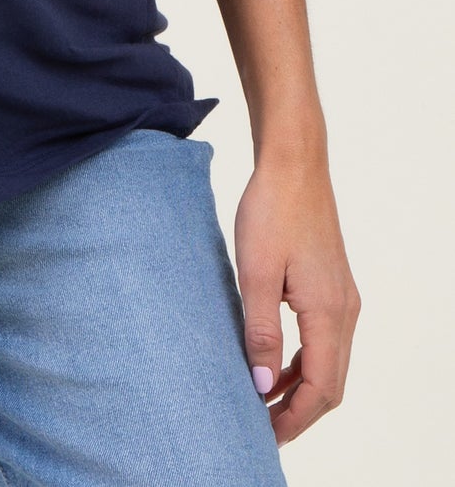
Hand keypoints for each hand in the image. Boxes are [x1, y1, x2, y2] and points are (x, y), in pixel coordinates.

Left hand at [232, 146, 360, 446]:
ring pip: (330, 363)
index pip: (321, 389)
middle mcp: (345, 311)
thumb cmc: (271, 211)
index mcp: (329, 314)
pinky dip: (303, 360)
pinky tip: (275, 362)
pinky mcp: (332, 285)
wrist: (294, 163)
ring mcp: (343, 298)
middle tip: (262, 428)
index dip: (294, 419)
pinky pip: (325, 340)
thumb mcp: (254, 273)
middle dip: (299, 412)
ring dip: (301, 387)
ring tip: (264, 402)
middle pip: (330, 383)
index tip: (264, 435)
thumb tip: (263, 387)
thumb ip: (260, 332)